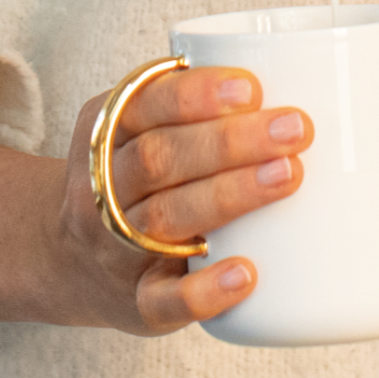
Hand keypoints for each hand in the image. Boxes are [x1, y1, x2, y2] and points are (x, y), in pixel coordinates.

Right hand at [54, 65, 312, 334]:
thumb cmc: (140, 177)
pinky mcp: (136, 303)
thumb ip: (202, 103)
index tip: (252, 88)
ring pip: (163, 218)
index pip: (142, 105)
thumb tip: (308, 74)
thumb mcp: (145, 127)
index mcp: (106, 132)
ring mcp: (115, 249)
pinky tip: (247, 272)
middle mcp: (101, 190)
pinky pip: (162, 301)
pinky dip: (204, 290)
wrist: (69, 262)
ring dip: (230, 194)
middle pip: (158, 159)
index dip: (195, 95)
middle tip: (295, 128)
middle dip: (229, 141)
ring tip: (289, 174)